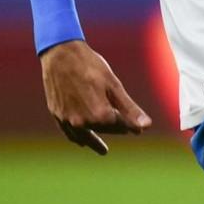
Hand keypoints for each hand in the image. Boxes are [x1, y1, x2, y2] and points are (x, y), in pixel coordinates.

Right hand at [40, 40, 151, 154]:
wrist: (60, 53)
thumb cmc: (90, 65)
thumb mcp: (114, 85)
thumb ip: (130, 109)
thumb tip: (146, 127)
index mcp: (101, 115)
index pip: (120, 126)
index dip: (129, 126)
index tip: (137, 129)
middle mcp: (83, 121)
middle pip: (103, 129)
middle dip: (113, 129)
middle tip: (123, 130)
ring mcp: (68, 120)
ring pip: (85, 136)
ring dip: (94, 141)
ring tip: (102, 150)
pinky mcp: (57, 115)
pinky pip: (69, 133)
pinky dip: (77, 137)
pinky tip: (81, 141)